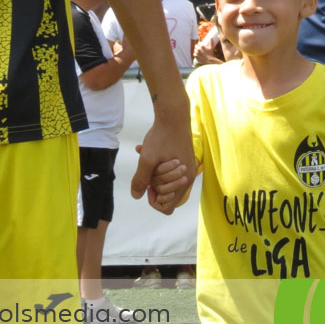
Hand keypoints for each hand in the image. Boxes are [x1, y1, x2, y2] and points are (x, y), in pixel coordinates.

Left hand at [131, 96, 195, 213]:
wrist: (174, 115)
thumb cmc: (162, 137)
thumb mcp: (147, 159)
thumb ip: (141, 179)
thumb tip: (136, 197)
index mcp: (184, 180)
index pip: (168, 208)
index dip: (154, 201)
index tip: (148, 185)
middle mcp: (188, 177)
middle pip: (167, 196)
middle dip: (155, 186)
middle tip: (149, 170)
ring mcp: (187, 169)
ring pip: (167, 183)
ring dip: (155, 175)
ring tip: (148, 160)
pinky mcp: (183, 161)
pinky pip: (169, 172)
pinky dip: (158, 167)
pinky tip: (147, 152)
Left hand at [193, 35, 222, 64]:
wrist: (209, 60)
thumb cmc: (211, 54)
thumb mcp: (212, 47)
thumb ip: (211, 42)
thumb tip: (211, 37)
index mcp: (202, 46)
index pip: (199, 43)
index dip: (200, 44)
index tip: (201, 46)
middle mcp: (198, 48)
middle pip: (196, 46)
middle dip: (198, 47)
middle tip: (200, 49)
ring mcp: (196, 52)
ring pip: (195, 50)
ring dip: (196, 50)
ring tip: (199, 52)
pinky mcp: (195, 56)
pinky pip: (194, 53)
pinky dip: (195, 54)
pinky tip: (198, 54)